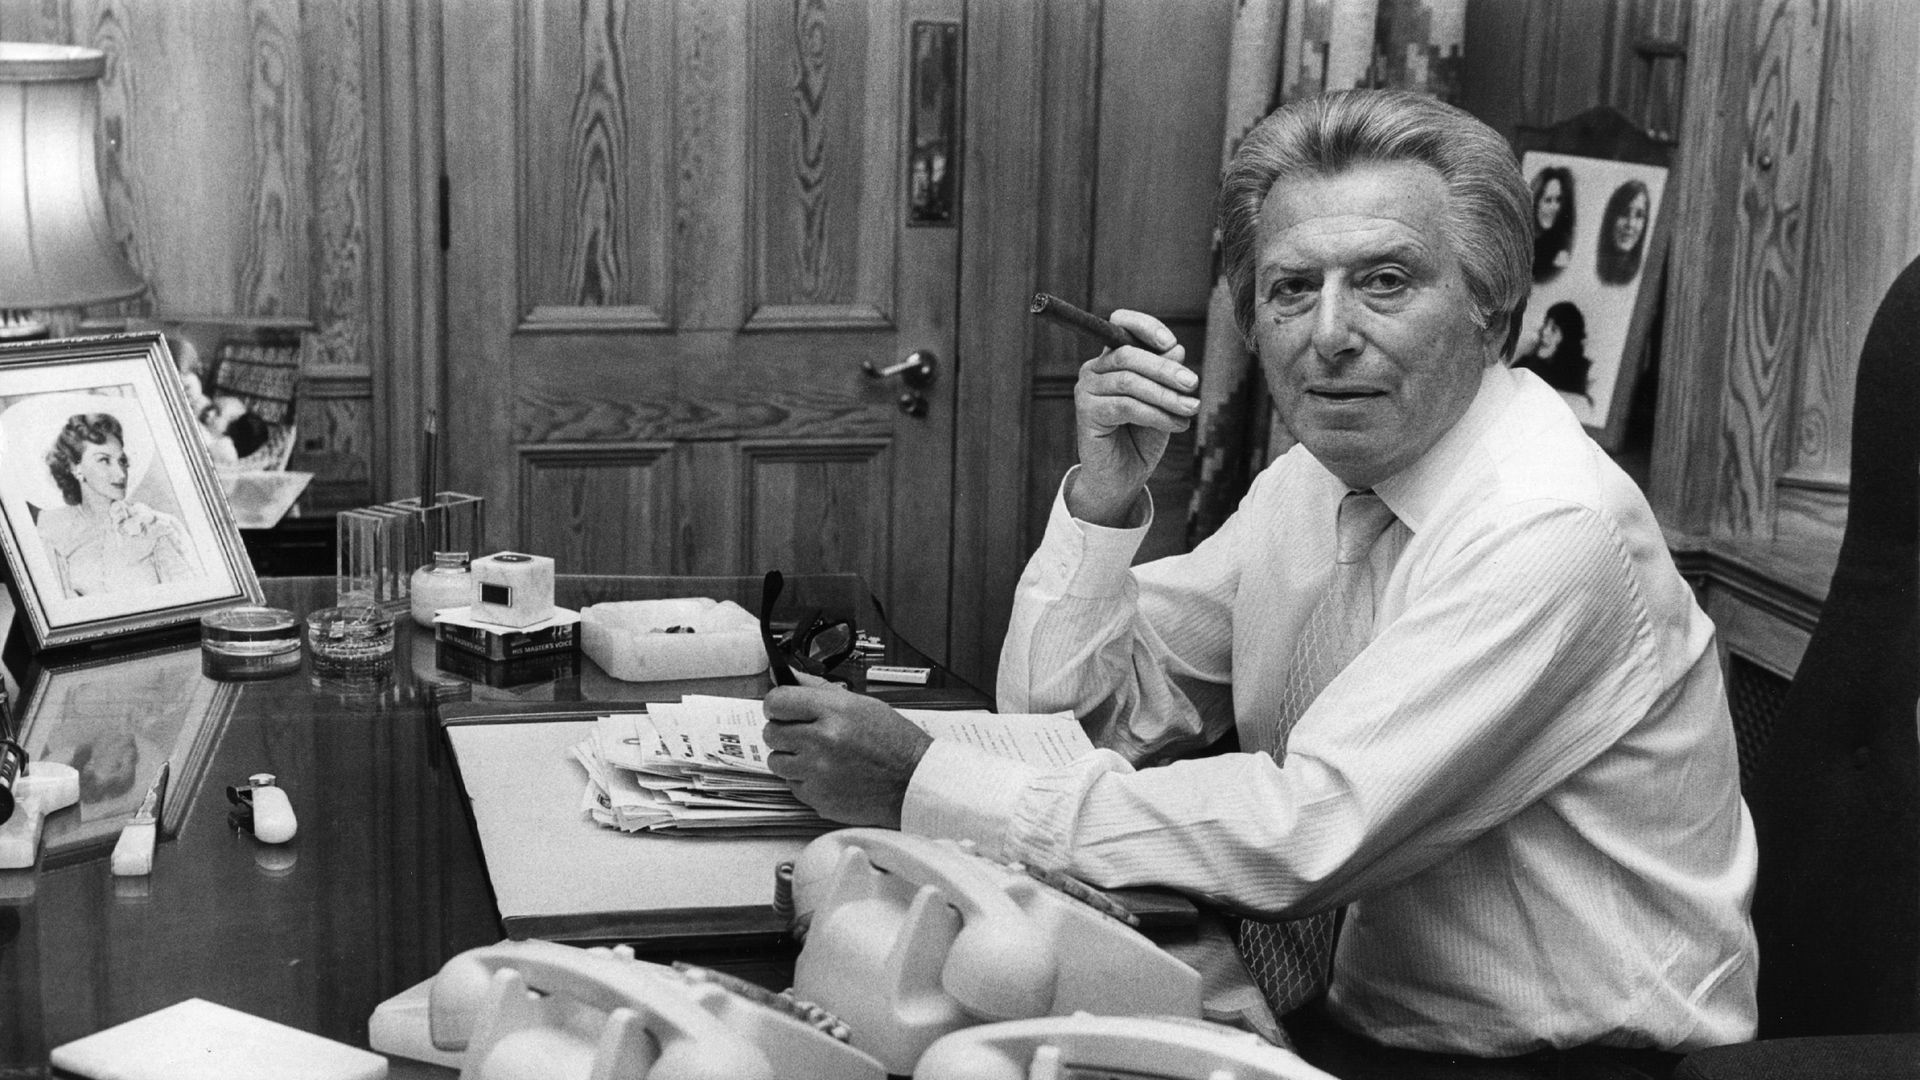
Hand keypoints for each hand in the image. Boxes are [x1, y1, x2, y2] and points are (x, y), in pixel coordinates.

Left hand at [762, 685, 933, 827]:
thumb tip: (786, 676)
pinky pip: (792, 785)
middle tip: (805, 734)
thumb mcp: (861, 704)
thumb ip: (818, 689)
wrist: (913, 781)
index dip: (777, 705)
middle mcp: (822, 740)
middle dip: (784, 731)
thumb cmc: (892, 741)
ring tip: (818, 756)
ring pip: (777, 761)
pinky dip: (805, 780)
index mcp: (834, 711)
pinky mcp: (818, 797)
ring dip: (792, 758)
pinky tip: (828, 774)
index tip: (783, 709)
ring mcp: (818, 772)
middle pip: (772, 732)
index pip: (777, 701)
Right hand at [1071, 310, 1197, 525]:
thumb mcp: (1162, 401)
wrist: (1122, 477)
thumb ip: (1167, 376)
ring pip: (1129, 381)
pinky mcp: (1086, 413)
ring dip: (1165, 395)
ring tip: (1190, 409)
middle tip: (1192, 384)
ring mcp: (1087, 390)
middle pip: (1128, 354)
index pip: (1122, 325)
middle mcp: (1095, 369)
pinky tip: (1176, 425)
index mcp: (1113, 358)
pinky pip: (1125, 406)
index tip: (1172, 343)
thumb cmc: (1142, 436)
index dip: (1145, 326)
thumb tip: (1177, 350)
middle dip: (1164, 368)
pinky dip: (1156, 414)